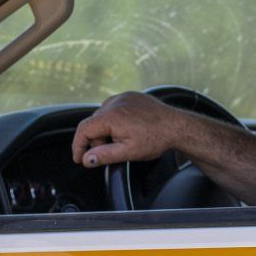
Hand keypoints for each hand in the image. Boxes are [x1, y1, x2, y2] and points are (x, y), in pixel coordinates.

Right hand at [71, 92, 186, 167]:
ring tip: (122, 140)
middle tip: (110, 152)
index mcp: (110, 116)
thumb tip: (87, 159)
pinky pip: (114, 108)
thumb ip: (104, 155)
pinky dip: (115, 120)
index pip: (83, 130)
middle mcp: (114, 102)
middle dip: (96, 140)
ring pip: (103, 116)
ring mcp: (122, 97)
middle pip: (93, 123)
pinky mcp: (130, 96)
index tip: (79, 158)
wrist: (177, 125)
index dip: (78, 146)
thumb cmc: (155, 139)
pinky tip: (128, 129)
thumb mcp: (128, 152)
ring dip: (106, 130)